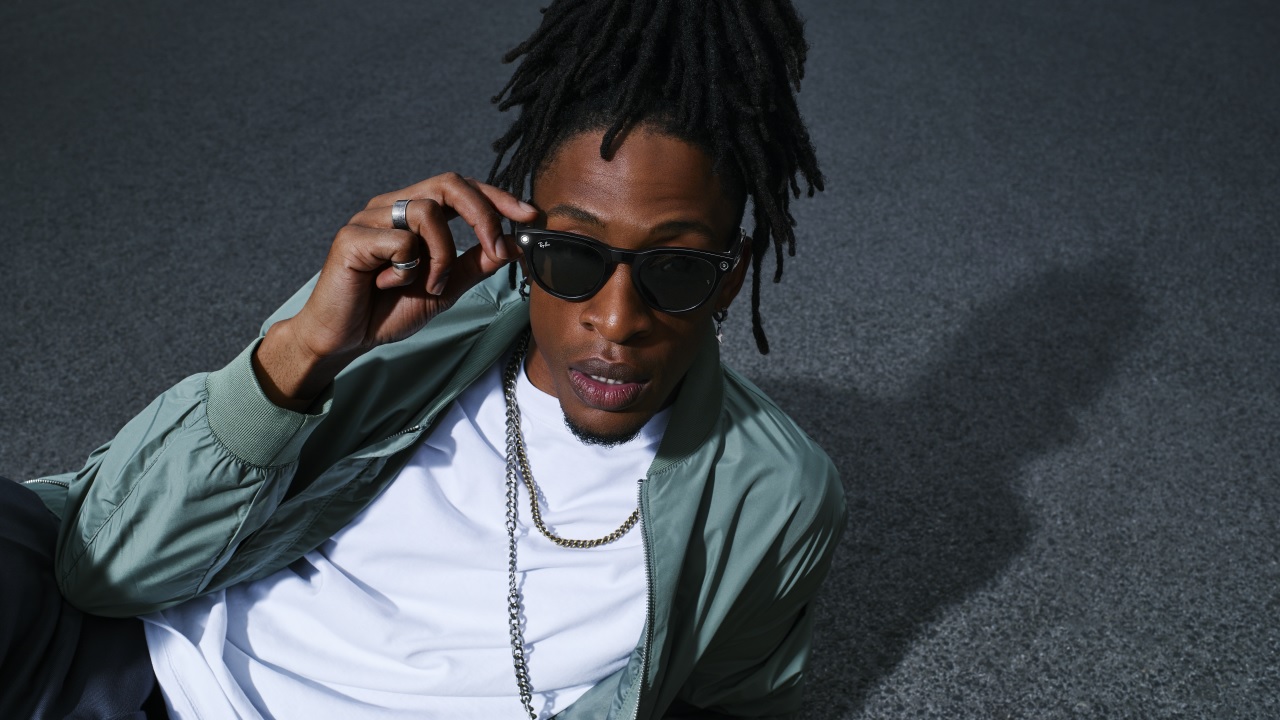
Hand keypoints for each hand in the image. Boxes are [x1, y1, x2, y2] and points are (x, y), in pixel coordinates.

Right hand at [253, 173, 538, 409]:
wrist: (344, 338)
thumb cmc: (388, 309)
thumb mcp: (445, 288)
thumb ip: (477, 264)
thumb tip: (516, 245)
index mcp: (414, 212)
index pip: (462, 188)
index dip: (498, 198)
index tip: (531, 216)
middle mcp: (392, 206)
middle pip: (449, 184)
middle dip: (484, 215)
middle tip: (499, 250)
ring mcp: (370, 217)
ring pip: (428, 213)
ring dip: (441, 256)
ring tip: (427, 286)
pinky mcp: (352, 236)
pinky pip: (400, 241)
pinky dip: (406, 269)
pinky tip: (387, 285)